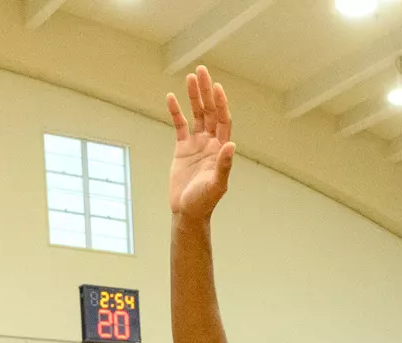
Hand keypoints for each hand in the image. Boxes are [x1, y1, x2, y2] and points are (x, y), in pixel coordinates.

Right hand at [166, 67, 237, 220]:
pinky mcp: (182, 149)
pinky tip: (170, 97)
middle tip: (201, 71)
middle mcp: (211, 142)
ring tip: (190, 77)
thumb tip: (231, 146)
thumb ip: (224, 165)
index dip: (220, 103)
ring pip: (196, 114)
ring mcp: (196, 144)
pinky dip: (175, 112)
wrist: (187, 212)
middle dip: (206, 91)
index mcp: (221, 148)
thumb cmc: (204, 202)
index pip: (222, 119)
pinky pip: (179, 125)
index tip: (215, 86)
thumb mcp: (216, 185)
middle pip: (209, 111)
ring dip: (194, 96)